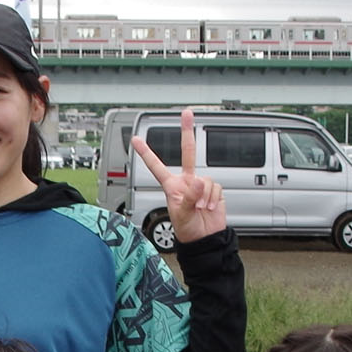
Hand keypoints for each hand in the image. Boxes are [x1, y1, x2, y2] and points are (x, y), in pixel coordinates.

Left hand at [130, 107, 228, 244]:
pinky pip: (215, 188)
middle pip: (187, 152)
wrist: (205, 238)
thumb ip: (189, 197)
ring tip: (201, 209)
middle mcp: (186, 181)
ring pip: (205, 180)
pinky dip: (214, 199)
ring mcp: (200, 185)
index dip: (146, 153)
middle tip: (187, 113)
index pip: (156, 166)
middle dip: (187, 132)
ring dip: (205, 197)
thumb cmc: (187, 229)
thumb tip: (199, 182)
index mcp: (171, 186)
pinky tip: (211, 208)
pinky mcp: (214, 190)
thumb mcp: (181, 215)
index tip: (135, 139)